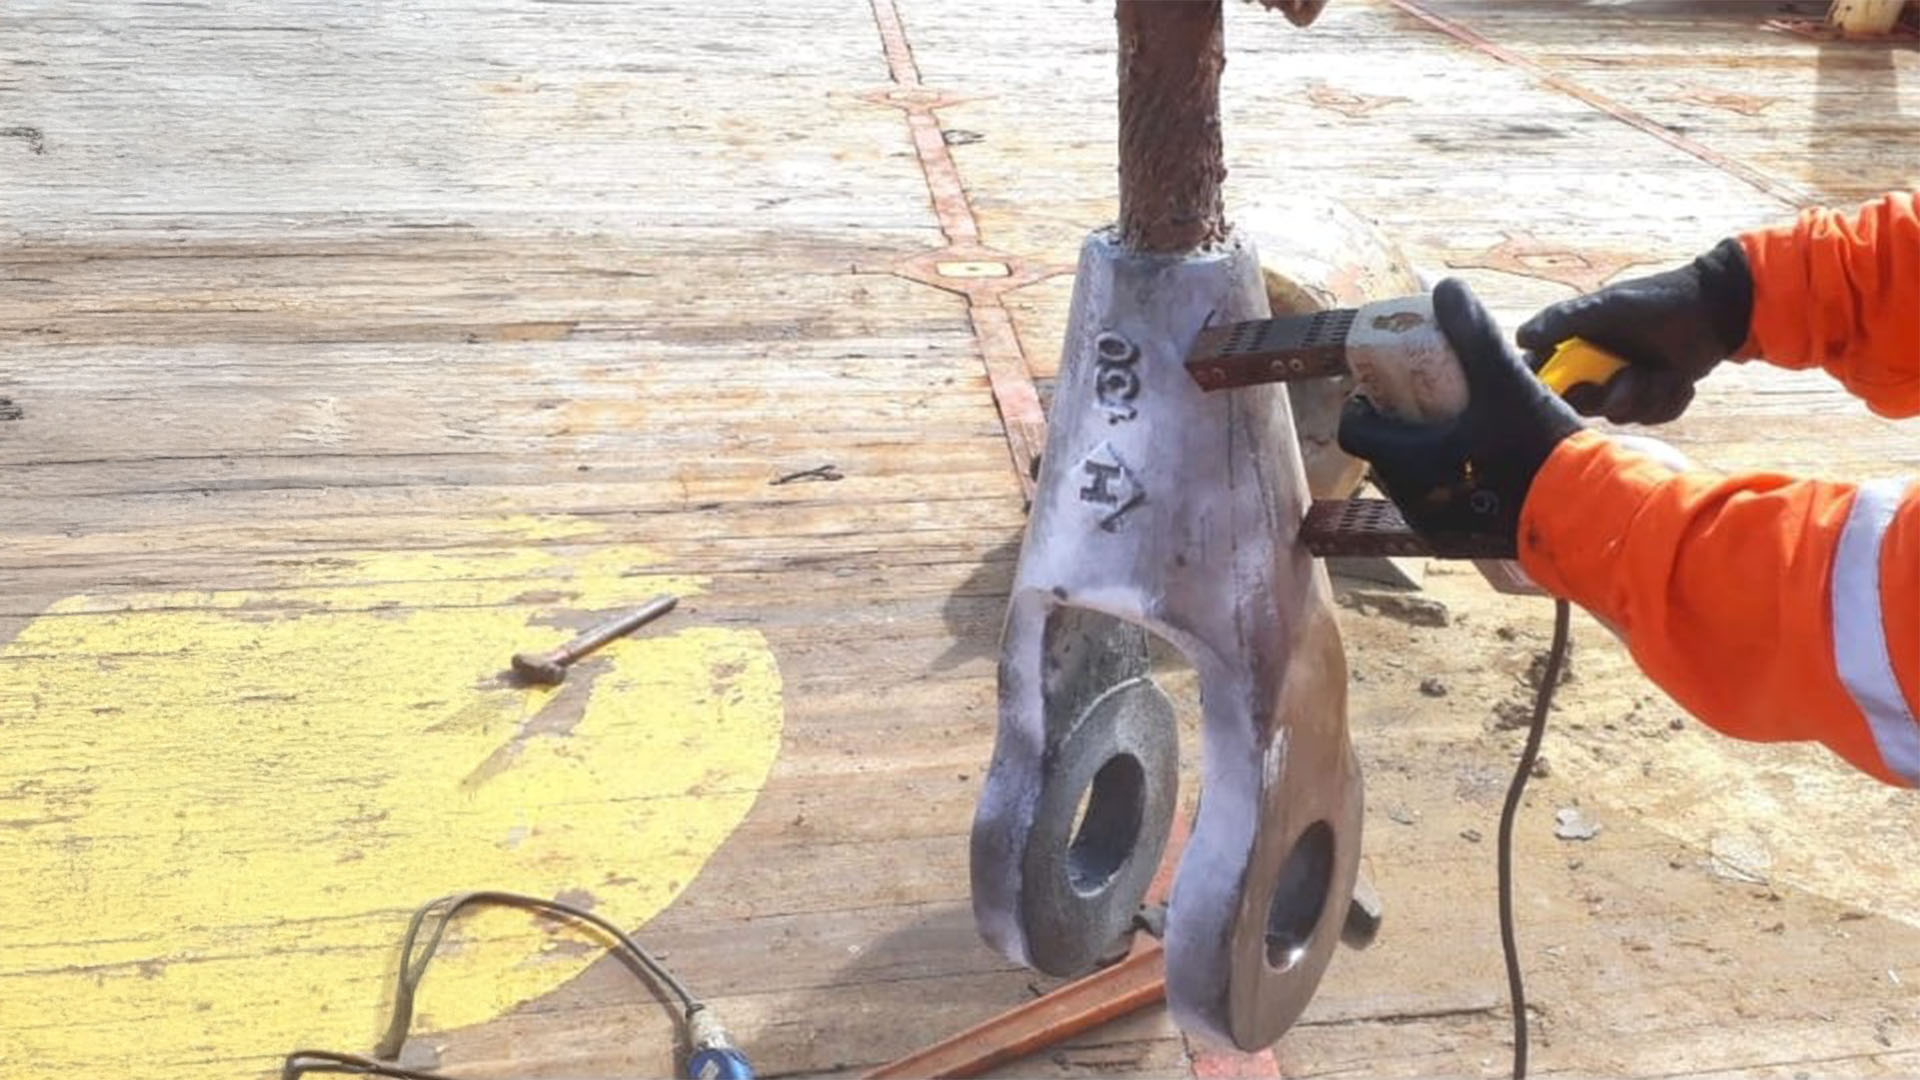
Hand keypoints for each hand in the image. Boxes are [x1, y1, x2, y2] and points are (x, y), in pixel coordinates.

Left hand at [1337, 278, 1582, 555]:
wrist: (1587, 510)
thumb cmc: (1538, 445)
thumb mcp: (1504, 380)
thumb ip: (1473, 333)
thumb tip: (1446, 287)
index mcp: (1408, 464)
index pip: (1355, 431)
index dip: (1363, 405)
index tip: (1386, 387)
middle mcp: (1412, 501)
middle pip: (1383, 455)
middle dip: (1397, 427)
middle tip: (1426, 401)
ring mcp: (1437, 526)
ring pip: (1411, 481)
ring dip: (1422, 453)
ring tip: (1457, 427)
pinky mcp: (1463, 541)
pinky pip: (1438, 502)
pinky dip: (1446, 478)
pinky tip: (1479, 459)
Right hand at [1515, 238, 1752, 423]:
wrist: (1716, 309)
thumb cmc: (1657, 300)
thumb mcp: (1609, 306)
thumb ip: (1563, 320)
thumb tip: (1520, 338)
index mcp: (1578, 346)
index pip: (1546, 374)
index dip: (1552, 389)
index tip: (1574, 389)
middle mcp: (1598, 368)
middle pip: (1585, 405)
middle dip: (1614, 395)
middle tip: (1633, 375)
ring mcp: (1627, 384)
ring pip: (1622, 415)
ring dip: (1648, 397)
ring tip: (1666, 372)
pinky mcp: (1656, 396)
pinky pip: (1653, 417)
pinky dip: (1670, 401)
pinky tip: (1680, 379)